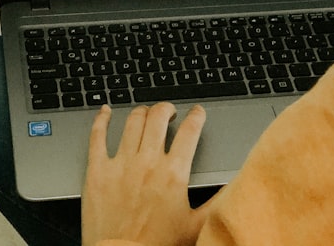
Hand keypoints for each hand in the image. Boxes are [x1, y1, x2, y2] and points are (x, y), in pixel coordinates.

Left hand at [82, 103, 210, 245]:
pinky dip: (101, 120)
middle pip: (159, 117)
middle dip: (167, 108)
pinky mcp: (97, 171)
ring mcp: (121, 163)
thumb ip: (217, 202)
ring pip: (132, 122)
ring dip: (142, 112)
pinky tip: (105, 112)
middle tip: (170, 111)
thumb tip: (235, 186)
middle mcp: (148, 162)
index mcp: (173, 173)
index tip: (197, 112)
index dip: (196, 116)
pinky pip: (97, 136)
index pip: (190, 131)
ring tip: (146, 113)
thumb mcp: (195, 226)